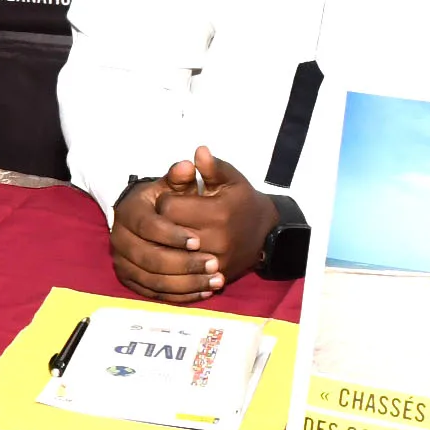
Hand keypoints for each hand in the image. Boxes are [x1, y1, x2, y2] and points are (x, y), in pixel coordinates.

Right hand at [111, 168, 221, 303]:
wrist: (155, 218)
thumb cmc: (171, 200)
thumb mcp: (176, 185)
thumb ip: (182, 177)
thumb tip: (190, 164)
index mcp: (128, 211)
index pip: (147, 226)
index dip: (172, 235)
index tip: (199, 241)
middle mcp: (119, 237)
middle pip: (148, 257)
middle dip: (183, 263)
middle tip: (213, 264)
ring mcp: (122, 260)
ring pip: (152, 279)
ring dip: (186, 283)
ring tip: (214, 280)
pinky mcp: (130, 279)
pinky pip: (154, 293)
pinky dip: (179, 295)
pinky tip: (203, 292)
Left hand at [155, 146, 279, 280]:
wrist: (267, 232)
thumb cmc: (242, 201)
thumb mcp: (230, 179)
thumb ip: (212, 167)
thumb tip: (199, 151)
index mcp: (218, 212)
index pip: (168, 208)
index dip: (165, 201)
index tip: (172, 199)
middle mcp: (217, 239)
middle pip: (166, 232)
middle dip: (162, 224)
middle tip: (170, 218)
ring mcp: (217, 262)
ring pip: (171, 257)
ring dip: (166, 246)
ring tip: (172, 236)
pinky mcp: (216, 278)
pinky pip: (183, 274)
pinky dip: (176, 265)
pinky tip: (178, 254)